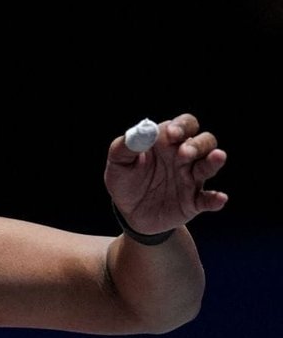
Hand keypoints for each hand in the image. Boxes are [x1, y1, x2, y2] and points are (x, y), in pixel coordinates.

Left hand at [105, 112, 228, 235]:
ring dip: (213, 161)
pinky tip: (219, 198)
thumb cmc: (125, 181)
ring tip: (216, 158)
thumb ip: (124, 146)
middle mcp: (184, 157)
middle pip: (204, 141)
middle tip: (184, 153)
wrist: (127, 212)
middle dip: (197, 145)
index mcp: (167, 142)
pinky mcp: (193, 201)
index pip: (185, 125)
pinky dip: (216, 199)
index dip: (182, 126)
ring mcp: (191, 178)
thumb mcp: (118, 163)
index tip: (172, 134)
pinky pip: (208, 199)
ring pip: (210, 165)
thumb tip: (140, 133)